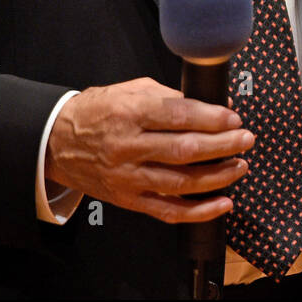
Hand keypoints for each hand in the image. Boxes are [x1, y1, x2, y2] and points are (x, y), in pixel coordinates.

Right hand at [44, 77, 253, 223]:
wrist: (55, 141)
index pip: (179, 116)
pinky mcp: (128, 199)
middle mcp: (128, 147)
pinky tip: (223, 203)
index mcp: (130, 113)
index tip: (235, 118)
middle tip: (246, 139)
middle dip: (223, 146)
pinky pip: (168, 211)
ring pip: (181, 182)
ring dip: (218, 176)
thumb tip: (211, 106)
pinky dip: (199, 211)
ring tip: (240, 166)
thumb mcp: (131, 90)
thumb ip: (170, 97)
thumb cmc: (99, 111)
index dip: (213, 118)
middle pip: (185, 150)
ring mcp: (127, 177)